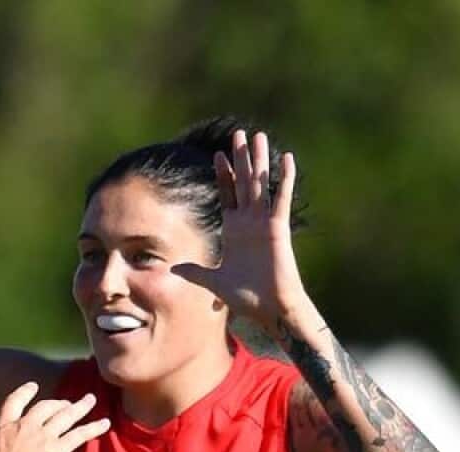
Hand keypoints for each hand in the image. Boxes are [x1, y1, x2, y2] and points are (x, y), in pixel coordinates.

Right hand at [0, 383, 109, 451]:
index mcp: (3, 427)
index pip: (15, 402)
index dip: (25, 393)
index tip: (32, 387)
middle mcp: (25, 426)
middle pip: (45, 406)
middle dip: (58, 402)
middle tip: (67, 401)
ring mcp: (43, 436)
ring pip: (65, 416)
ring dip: (79, 407)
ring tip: (91, 400)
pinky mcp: (58, 449)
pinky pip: (79, 434)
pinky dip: (93, 427)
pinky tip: (105, 422)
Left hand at [172, 130, 308, 328]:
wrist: (269, 308)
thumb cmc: (246, 297)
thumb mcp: (213, 281)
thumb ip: (195, 272)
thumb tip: (173, 268)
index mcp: (235, 230)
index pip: (228, 194)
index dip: (223, 175)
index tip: (217, 154)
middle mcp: (250, 222)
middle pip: (244, 182)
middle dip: (241, 158)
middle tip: (239, 134)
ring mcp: (264, 222)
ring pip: (261, 184)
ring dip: (260, 160)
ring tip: (259, 136)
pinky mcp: (278, 227)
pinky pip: (281, 198)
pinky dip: (284, 179)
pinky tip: (286, 158)